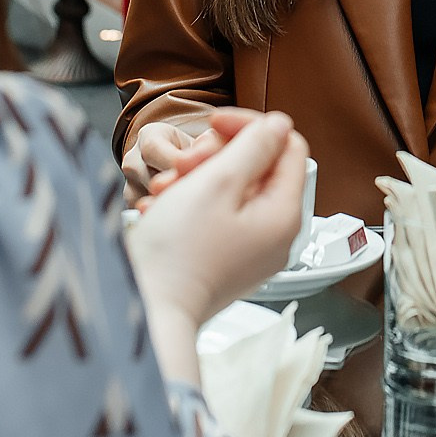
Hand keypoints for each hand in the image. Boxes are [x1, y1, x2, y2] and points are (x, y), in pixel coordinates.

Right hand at [125, 110, 306, 374]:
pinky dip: (191, 203)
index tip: (214, 124)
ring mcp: (251, 251)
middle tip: (184, 163)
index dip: (251, 127)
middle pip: (259, 169)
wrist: (147, 312)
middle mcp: (275, 236)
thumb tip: (278, 127)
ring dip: (198, 178)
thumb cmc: (178, 254)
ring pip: (233, 192)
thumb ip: (254, 147)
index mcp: (283, 215)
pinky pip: (217, 217)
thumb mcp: (217, 183)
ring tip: (165, 188)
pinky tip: (162, 208)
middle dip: (218, 155)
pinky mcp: (225, 261)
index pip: (288, 146)